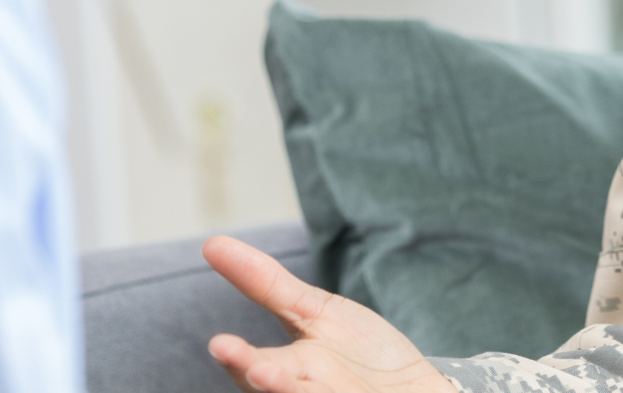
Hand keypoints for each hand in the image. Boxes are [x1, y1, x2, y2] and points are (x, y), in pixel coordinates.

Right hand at [202, 235, 457, 392]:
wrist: (411, 389)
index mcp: (287, 371)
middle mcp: (304, 392)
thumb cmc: (359, 354)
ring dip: (294, 391)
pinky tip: (344, 390)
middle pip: (277, 390)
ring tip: (274, 375)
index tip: (221, 344)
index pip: (252, 366)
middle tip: (257, 370)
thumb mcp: (314, 311)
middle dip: (266, 381)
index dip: (238, 358)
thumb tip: (211, 244)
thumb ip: (266, 284)